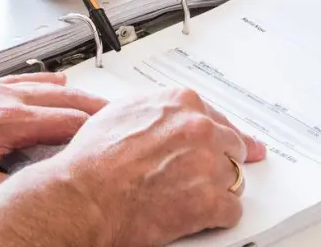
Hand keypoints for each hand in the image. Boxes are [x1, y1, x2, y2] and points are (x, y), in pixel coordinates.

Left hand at [0, 72, 106, 209]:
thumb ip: (5, 189)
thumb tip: (37, 191)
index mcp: (8, 122)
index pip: (67, 122)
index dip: (97, 130)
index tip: (118, 135)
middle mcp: (4, 99)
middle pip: (64, 99)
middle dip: (96, 108)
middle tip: (121, 116)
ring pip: (46, 86)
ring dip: (76, 94)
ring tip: (99, 102)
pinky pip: (23, 80)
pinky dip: (46, 82)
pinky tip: (55, 82)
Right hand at [45, 89, 268, 246]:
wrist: (85, 196)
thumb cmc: (93, 160)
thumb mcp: (120, 112)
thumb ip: (154, 110)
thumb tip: (163, 116)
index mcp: (180, 103)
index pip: (216, 117)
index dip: (219, 134)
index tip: (231, 141)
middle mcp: (199, 129)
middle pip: (232, 145)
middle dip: (222, 160)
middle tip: (208, 175)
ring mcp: (208, 165)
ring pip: (235, 177)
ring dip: (219, 188)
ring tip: (194, 196)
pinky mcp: (210, 201)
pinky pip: (231, 210)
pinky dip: (219, 216)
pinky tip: (202, 216)